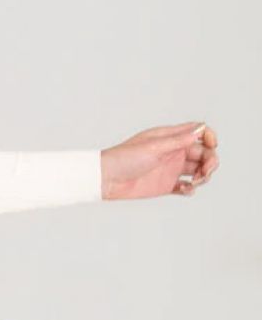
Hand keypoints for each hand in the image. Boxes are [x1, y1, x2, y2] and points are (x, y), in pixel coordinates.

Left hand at [99, 121, 218, 200]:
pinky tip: (186, 190)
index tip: (212, 146)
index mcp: (170, 138)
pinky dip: (191, 189)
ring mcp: (170, 169)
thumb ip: (177, 140)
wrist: (105, 179)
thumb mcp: (153, 147)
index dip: (210, 137)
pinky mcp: (165, 185)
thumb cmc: (124, 158)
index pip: (199, 132)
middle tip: (205, 172)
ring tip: (195, 182)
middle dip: (210, 161)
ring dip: (204, 176)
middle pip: (203, 153)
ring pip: (198, 170)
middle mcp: (173, 152)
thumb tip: (200, 129)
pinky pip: (186, 187)